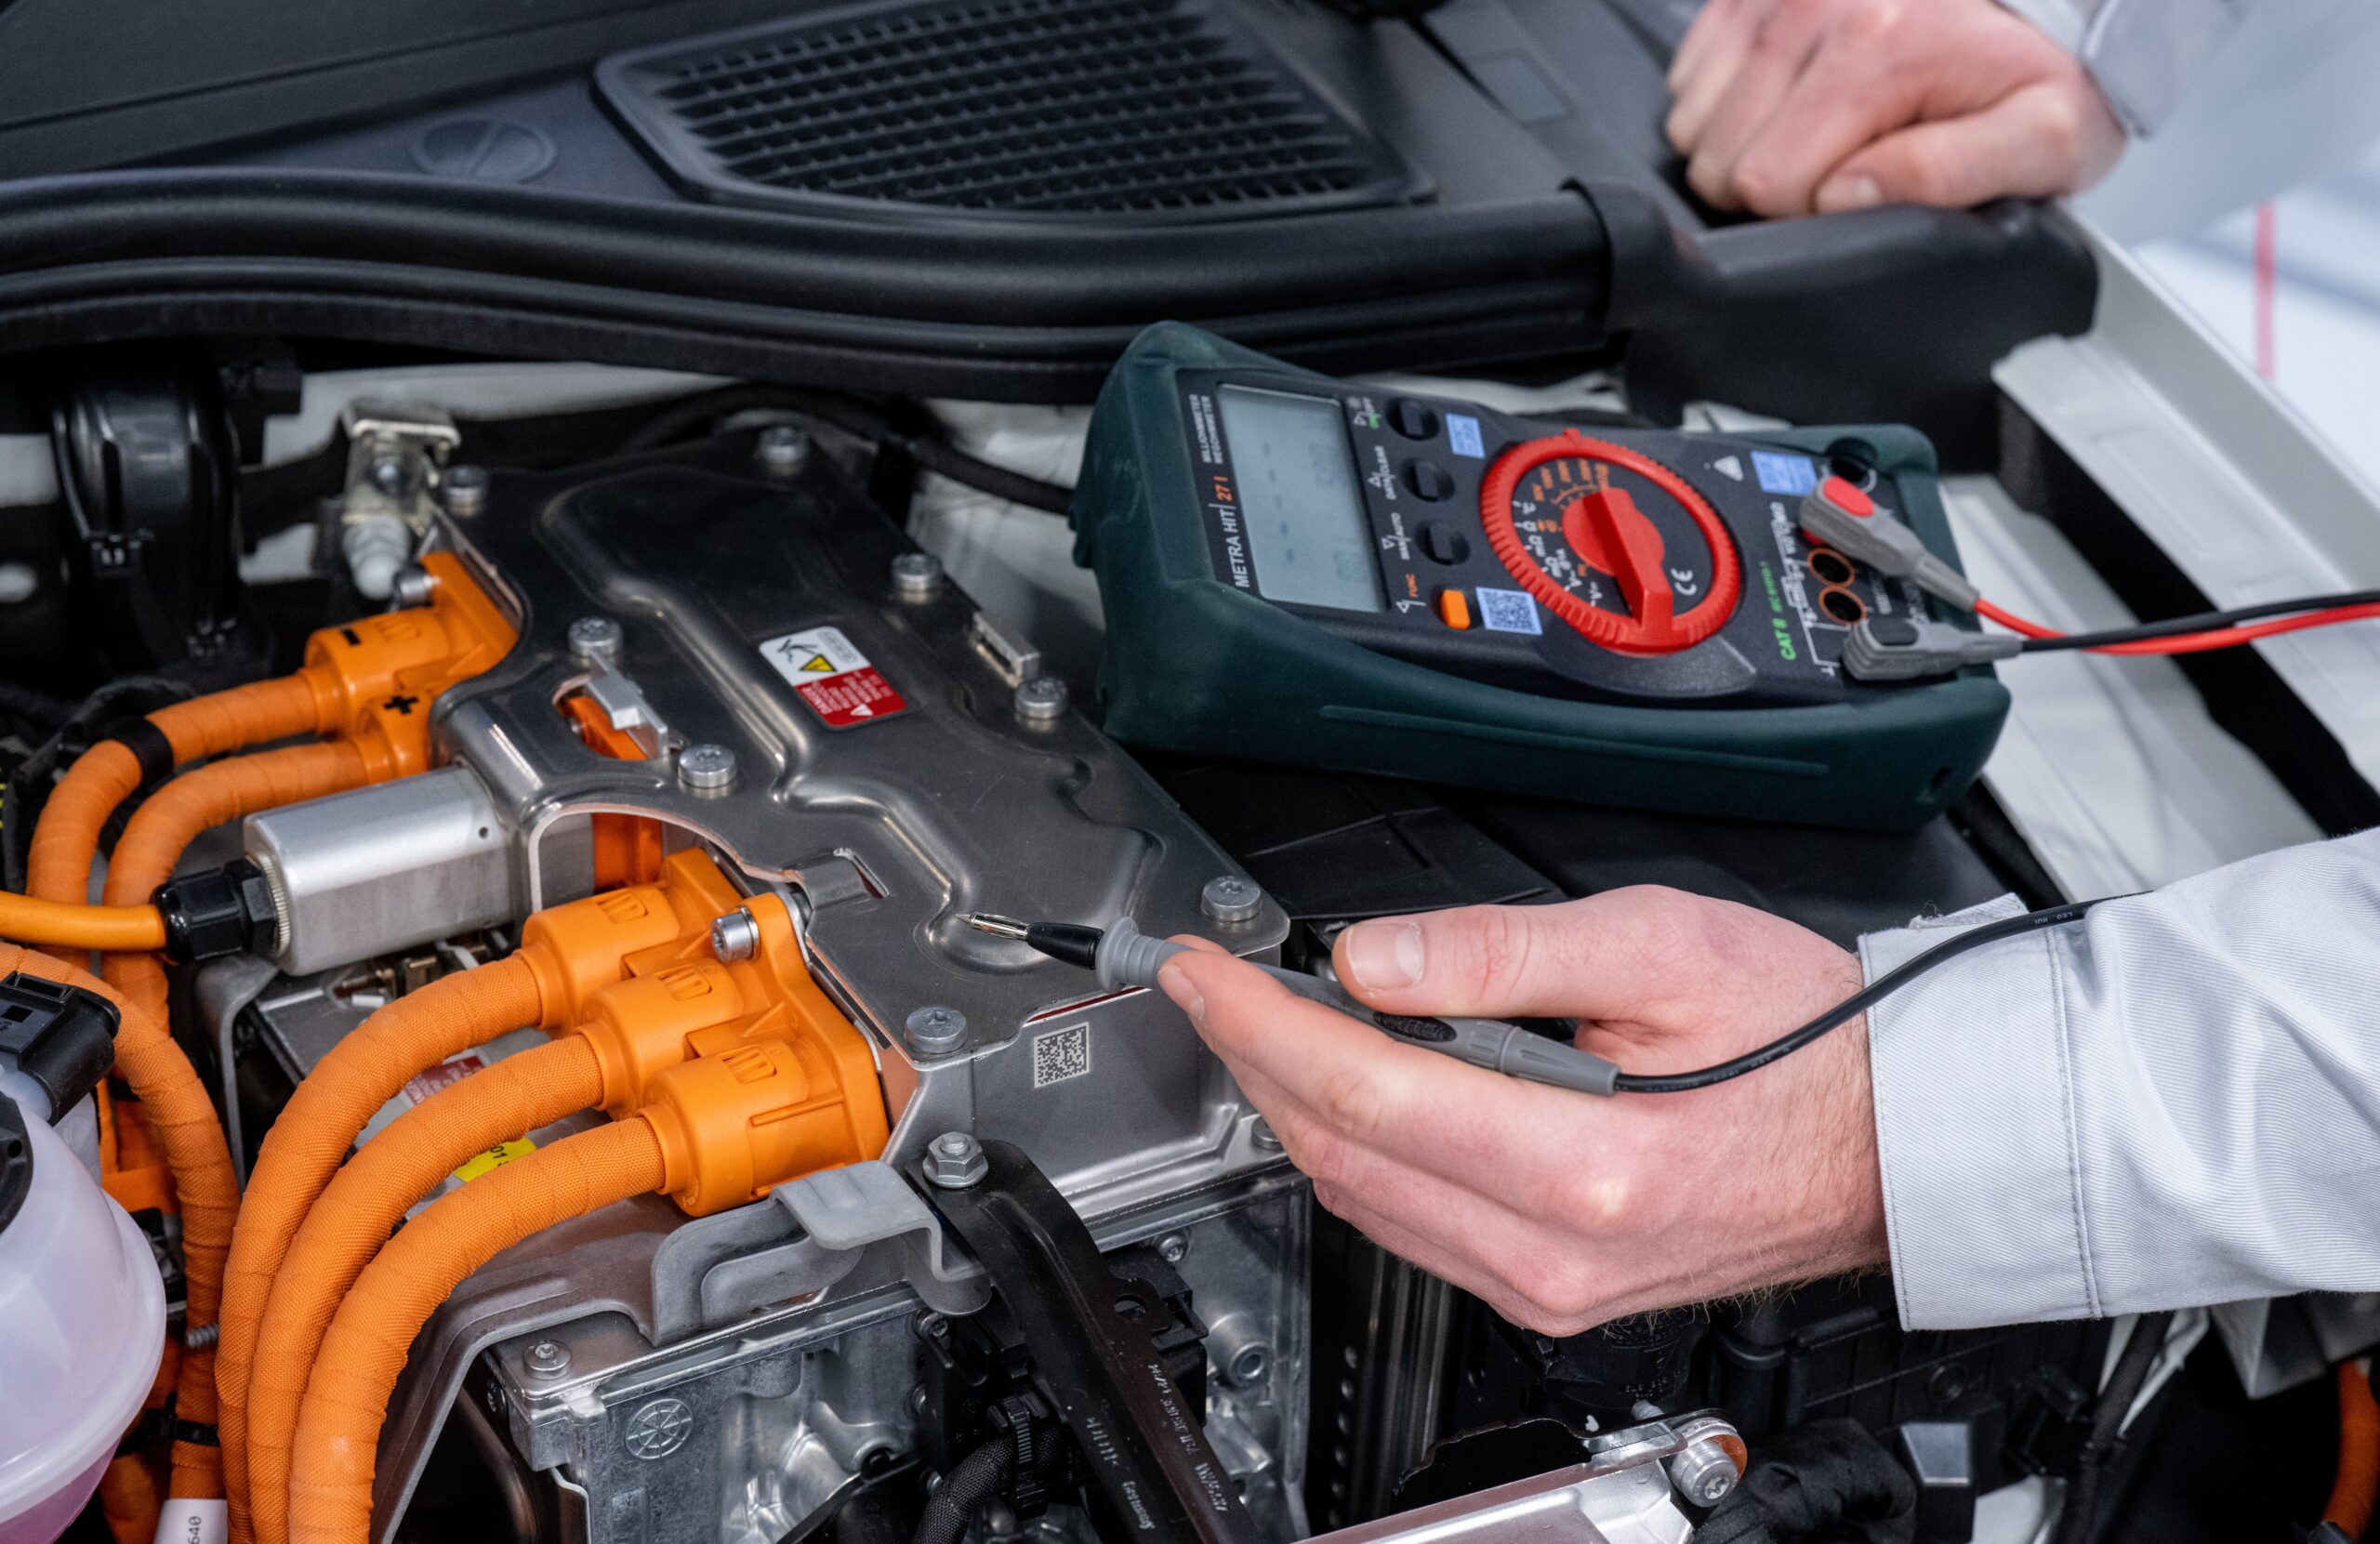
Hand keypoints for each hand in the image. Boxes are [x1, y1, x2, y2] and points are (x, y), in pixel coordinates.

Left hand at [1157, 888, 1887, 1334]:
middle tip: (1214, 984)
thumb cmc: (1803, 1040)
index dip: (1258, 1022)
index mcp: (1584, 1167)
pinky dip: (1359, 1152)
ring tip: (1268, 1022)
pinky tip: (1353, 1090)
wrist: (1889, 1141)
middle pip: (1339, 1152)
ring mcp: (1546, 1289)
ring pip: (1361, 1199)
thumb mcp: (1662, 944)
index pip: (1361, 1089)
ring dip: (1298, 1106)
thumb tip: (1372, 961)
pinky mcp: (1547, 1295)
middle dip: (1255, 1058)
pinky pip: (1408, 1226)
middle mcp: (1553, 1253)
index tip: (1203, 971)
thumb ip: (1502, 951)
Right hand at [1666, 0, 2123, 216]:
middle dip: (1769, 178)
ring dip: (1742, 138)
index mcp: (1881, 51)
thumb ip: (1947, 174)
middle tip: (1837, 162)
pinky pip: (1690, 71)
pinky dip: (1726, 96)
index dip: (1806, 209)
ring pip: (1692, 116)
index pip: (1767, 183)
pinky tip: (1788, 96)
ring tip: (1813, 128)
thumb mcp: (2046, 137)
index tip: (1858, 188)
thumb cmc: (2044, 65)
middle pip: (1720, 152)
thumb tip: (1844, 197)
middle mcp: (1819, 7)